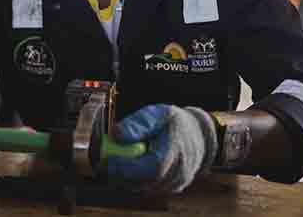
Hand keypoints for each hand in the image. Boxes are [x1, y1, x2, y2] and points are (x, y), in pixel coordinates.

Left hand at [100, 104, 217, 193]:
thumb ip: (139, 123)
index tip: (108, 159)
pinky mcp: (171, 189)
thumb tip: (117, 134)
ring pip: (144, 187)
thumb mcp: (159, 113)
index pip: (153, 166)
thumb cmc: (175, 123)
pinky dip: (133, 180)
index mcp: (178, 150)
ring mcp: (177, 183)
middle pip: (146, 181)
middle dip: (120, 173)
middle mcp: (180, 171)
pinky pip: (147, 188)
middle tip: (103, 163)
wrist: (199, 136)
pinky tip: (127, 167)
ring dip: (125, 178)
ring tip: (114, 161)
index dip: (128, 166)